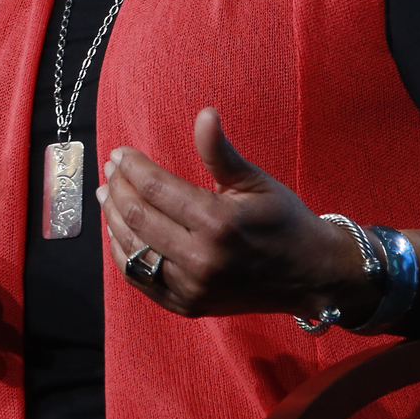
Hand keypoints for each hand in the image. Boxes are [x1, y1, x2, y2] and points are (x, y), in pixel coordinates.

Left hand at [96, 108, 375, 323]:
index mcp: (219, 223)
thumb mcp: (256, 182)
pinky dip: (122, 251)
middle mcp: (202, 259)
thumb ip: (221, 152)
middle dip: (118, 187)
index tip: (120, 152)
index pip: (156, 188)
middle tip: (110, 169)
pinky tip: (118, 230)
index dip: (132, 166)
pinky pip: (139, 277)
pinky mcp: (187, 305)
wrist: (312, 276)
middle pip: (138, 216)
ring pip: (132, 248)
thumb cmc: (285, 222)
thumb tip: (204, 114)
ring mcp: (192, 287)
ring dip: (113, 217)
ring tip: (108, 194)